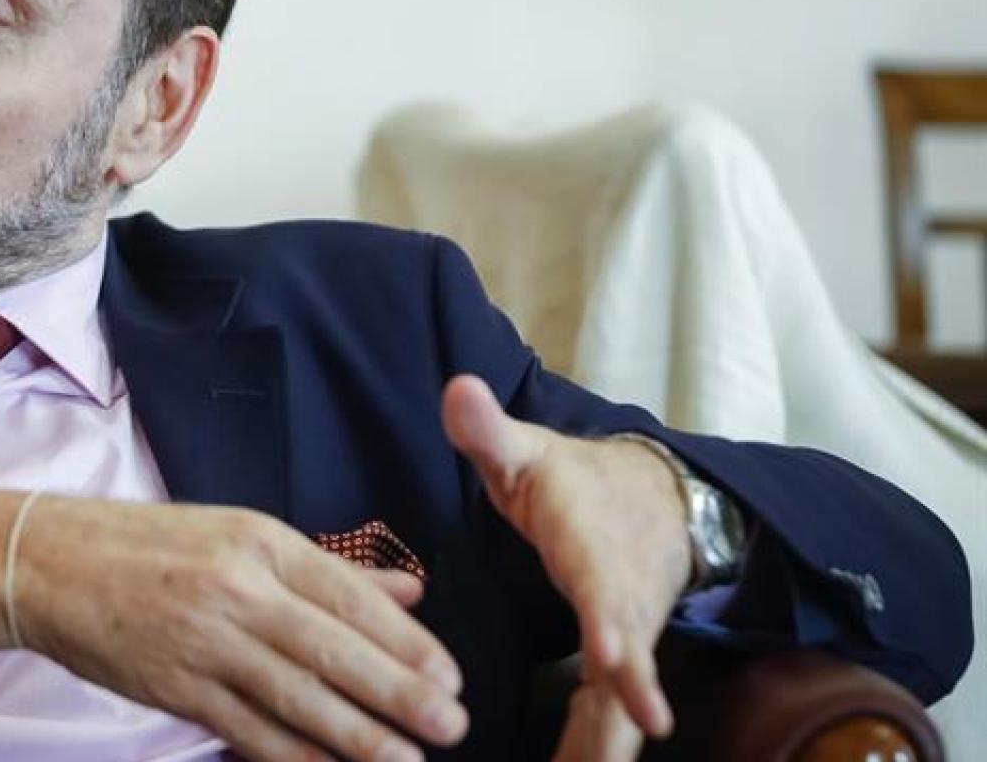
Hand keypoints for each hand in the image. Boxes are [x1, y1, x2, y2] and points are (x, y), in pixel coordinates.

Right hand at [0, 493, 468, 761]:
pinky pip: (248, 729)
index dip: (405, 642)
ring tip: (407, 758)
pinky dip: (294, 755)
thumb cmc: (150, 545)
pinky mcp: (176, 688)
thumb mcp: (242, 533)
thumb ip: (329, 568)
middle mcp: (237, 592)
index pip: (349, 596)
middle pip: (332, 650)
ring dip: (359, 736)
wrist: (50, 564)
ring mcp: (205, 644)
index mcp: (260, 543)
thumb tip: (408, 593)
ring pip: (296, 698)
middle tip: (451, 723)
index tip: (450, 675)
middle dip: (398, 693)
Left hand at [441, 375, 691, 761]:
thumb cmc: (576, 481)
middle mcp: (624, 606)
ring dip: (606, 749)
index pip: (608, 592)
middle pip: (627, 670)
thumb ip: (490, 431)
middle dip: (620, 716)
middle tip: (613, 751)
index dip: (613, 627)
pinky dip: (595, 751)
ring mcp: (629, 640)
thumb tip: (457, 387)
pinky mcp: (623, 665)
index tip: (614, 659)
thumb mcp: (529, 453)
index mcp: (596, 553)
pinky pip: (609, 718)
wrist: (656, 500)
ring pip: (621, 707)